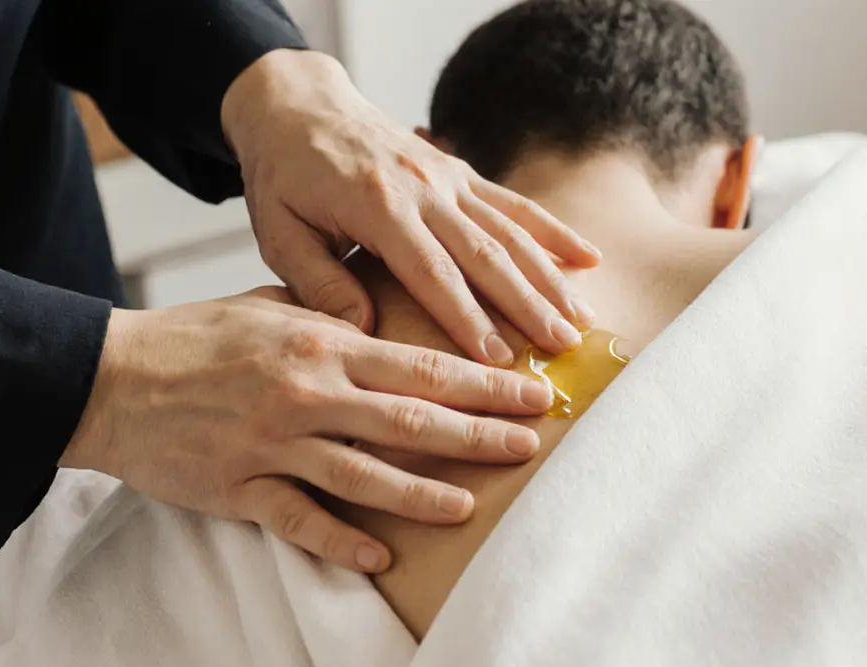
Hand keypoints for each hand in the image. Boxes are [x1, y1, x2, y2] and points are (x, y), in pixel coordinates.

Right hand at [60, 288, 554, 573]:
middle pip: (409, 419)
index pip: (420, 365)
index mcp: (319, 343)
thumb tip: (380, 315)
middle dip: (478, 434)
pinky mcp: (240, 488)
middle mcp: (306, 392)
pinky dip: (341, 541)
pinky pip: (300, 519)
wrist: (111, 377)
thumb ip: (328, 313)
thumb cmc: (193, 337)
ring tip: (469, 505)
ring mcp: (274, 443)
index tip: (532, 390)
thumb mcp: (266, 306)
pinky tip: (380, 560)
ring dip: (422, 493)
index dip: (484, 382)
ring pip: (365, 475)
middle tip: (530, 445)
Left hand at [221, 50, 601, 367]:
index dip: (466, 318)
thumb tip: (359, 331)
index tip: (496, 360)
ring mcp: (447, 175)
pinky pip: (512, 203)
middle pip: (485, 254)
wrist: (298, 105)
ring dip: (549, 276)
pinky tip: (588, 259)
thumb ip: (316, 281)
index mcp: (376, 206)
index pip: (431, 273)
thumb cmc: (283, 177)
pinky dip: (552, 231)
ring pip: (509, 230)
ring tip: (581, 320)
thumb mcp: (278, 231)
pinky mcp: (458, 170)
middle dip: (527, 304)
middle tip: (563, 348)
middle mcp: (422, 187)